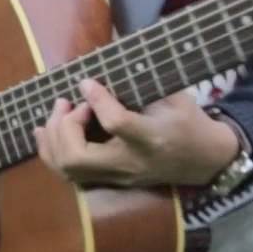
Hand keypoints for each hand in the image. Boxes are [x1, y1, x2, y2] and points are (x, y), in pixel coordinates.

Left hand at [34, 79, 240, 187]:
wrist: (206, 160)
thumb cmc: (189, 121)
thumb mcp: (176, 97)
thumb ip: (142, 83)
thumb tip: (102, 70)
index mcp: (152, 138)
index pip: (116, 124)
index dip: (97, 100)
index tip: (86, 81)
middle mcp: (130, 163)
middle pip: (77, 157)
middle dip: (63, 125)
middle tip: (67, 101)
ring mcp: (118, 177)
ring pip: (68, 168)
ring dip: (53, 137)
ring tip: (58, 110)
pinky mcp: (109, 182)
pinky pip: (69, 173)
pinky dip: (51, 151)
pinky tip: (46, 130)